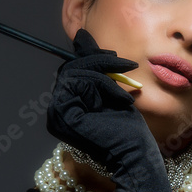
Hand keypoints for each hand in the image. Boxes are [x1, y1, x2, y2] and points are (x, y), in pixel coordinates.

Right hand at [46, 29, 172, 191]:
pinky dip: (103, 85)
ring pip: (74, 72)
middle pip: (70, 68)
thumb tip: (81, 36)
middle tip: (126, 67)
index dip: (93, 59)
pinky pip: (79, 81)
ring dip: (105, 76)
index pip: (72, 70)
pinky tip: (119, 99)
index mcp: (66, 106)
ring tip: (125, 92)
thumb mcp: (111, 90)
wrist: (135, 155)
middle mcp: (56, 110)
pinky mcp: (64, 113)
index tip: (120, 61)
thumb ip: (95, 66)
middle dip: (100, 62)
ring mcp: (57, 113)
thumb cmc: (127, 130)